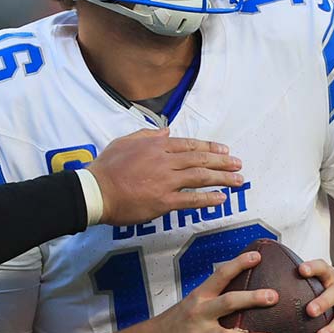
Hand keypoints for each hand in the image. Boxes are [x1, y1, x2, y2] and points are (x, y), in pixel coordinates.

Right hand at [87, 128, 242, 225]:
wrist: (96, 191)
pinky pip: (192, 199)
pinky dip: (209, 198)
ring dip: (222, 178)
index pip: (190, 145)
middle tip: (238, 164)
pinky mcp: (164, 201)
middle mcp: (165, 161)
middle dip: (223, 162)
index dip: (210, 148)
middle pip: (200, 159)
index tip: (224, 150)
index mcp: (156, 145)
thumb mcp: (124, 141)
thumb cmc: (106, 167)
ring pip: (201, 177)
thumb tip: (165, 131)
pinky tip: (221, 198)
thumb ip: (147, 135)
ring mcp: (166, 181)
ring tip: (238, 179)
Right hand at [134, 250, 275, 332]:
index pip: (220, 275)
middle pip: (228, 302)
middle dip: (252, 299)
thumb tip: (244, 294)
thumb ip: (214, 299)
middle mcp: (199, 313)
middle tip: (273, 296)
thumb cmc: (176, 322)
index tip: (257, 256)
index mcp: (200, 296)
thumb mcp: (192, 304)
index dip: (239, 264)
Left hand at [298, 259, 333, 332]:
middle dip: (323, 302)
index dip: (313, 268)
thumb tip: (254, 278)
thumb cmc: (325, 287)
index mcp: (329, 276)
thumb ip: (294, 279)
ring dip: (333, 329)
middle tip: (309, 311)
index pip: (322, 267)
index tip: (301, 270)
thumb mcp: (317, 277)